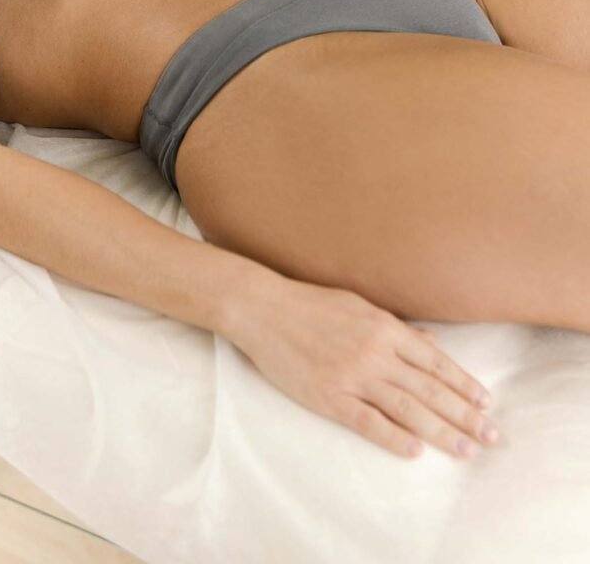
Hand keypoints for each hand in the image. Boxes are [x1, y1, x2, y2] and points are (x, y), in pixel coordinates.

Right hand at [228, 272, 498, 460]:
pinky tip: (415, 451)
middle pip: (429, 389)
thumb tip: (431, 343)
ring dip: (440, 431)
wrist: (264, 309)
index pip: (435, 363)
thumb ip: (397, 328)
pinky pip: (366, 421)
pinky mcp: (328, 396)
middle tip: (490, 437)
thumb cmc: (312, 304)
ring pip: (406, 408)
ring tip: (465, 450)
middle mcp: (374, 353)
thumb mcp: (359, 306)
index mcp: (384, 328)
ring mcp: (351, 376)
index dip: (463, 384)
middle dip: (463, 414)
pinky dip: (393, 437)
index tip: (486, 403)